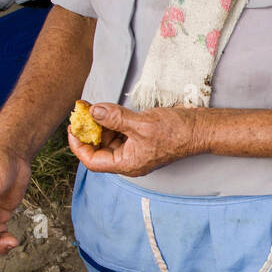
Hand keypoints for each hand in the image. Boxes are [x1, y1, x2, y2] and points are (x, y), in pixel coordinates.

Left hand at [67, 103, 208, 176]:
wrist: (198, 129)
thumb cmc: (175, 132)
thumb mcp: (141, 123)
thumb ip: (115, 118)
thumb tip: (93, 112)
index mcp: (127, 164)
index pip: (93, 161)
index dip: (78, 145)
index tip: (73, 127)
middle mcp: (129, 159)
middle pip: (99, 149)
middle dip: (89, 130)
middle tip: (82, 111)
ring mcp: (135, 149)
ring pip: (108, 139)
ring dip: (100, 124)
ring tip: (93, 107)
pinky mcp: (140, 138)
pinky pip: (119, 132)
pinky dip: (111, 121)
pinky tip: (107, 109)